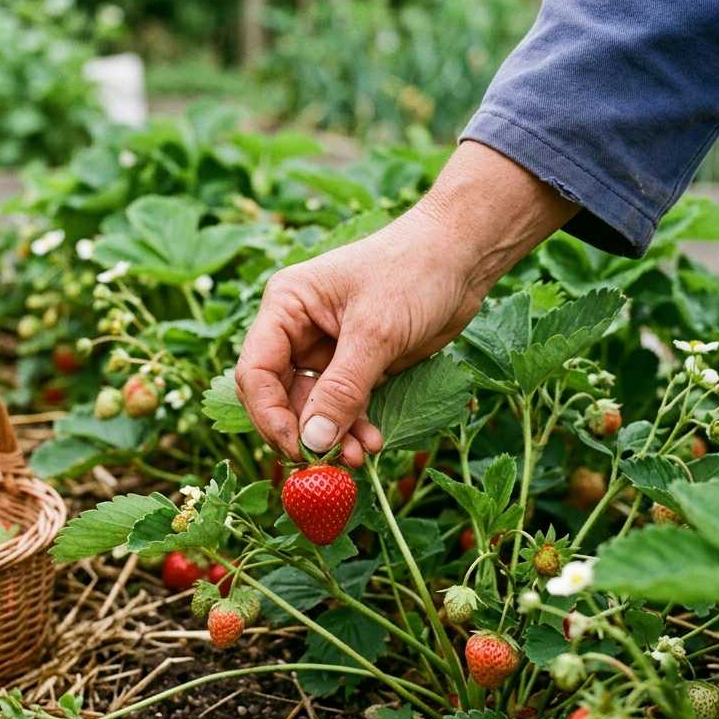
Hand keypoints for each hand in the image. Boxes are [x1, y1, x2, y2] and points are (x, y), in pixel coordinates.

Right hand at [236, 141, 576, 465]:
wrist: (462, 255)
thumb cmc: (413, 272)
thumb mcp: (376, 333)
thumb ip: (342, 390)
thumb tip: (313, 442)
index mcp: (286, 306)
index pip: (256, 370)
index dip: (269, 414)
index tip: (296, 448)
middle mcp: (297, 329)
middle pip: (279, 394)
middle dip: (304, 431)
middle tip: (330, 463)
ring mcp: (325, 348)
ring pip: (312, 406)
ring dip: (333, 435)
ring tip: (362, 456)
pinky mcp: (355, 364)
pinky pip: (342, 406)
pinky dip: (354, 427)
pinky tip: (373, 441)